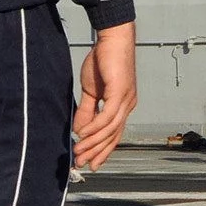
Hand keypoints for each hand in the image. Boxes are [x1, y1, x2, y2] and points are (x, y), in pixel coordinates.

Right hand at [73, 22, 138, 172]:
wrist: (112, 39)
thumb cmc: (103, 62)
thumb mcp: (91, 91)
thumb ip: (86, 111)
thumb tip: (79, 130)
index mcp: (123, 106)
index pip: (114, 134)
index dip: (102, 149)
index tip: (90, 162)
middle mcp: (127, 106)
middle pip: (113, 136)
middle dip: (97, 152)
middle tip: (82, 165)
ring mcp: (126, 100)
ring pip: (110, 129)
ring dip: (92, 143)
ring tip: (78, 152)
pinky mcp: (120, 92)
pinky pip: (107, 116)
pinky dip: (95, 127)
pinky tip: (82, 134)